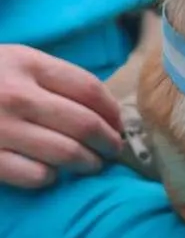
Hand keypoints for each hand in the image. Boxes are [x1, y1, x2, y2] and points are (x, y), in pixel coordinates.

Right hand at [0, 45, 122, 188]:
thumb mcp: (13, 59)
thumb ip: (52, 76)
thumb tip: (101, 107)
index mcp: (27, 64)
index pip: (89, 90)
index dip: (112, 111)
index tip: (119, 123)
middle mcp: (16, 95)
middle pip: (84, 124)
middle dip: (108, 141)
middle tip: (113, 150)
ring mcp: (0, 128)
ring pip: (65, 153)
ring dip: (87, 163)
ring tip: (92, 165)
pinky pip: (34, 175)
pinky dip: (49, 177)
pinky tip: (51, 174)